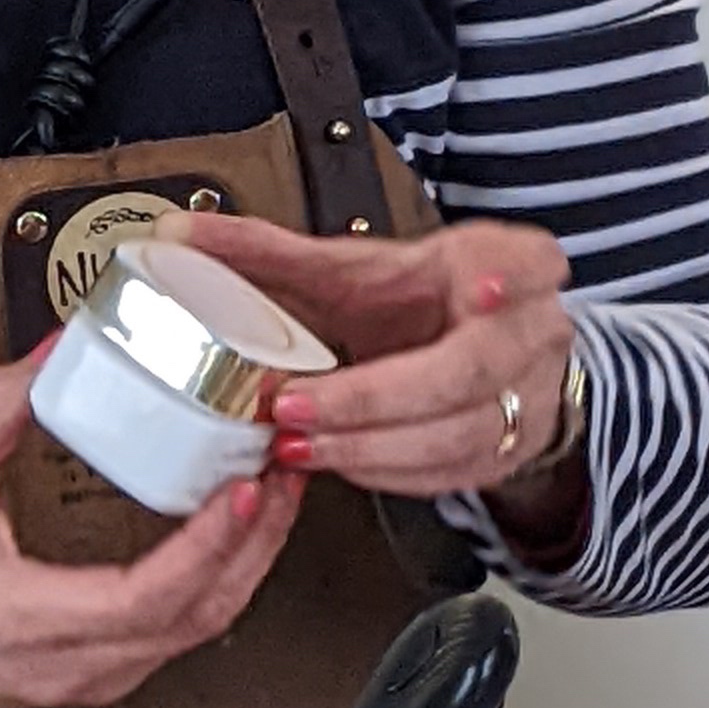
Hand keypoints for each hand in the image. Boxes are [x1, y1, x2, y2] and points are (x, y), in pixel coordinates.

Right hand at [0, 349, 302, 707]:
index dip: (211, 543)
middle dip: (259, 540)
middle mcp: (79, 662)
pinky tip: (237, 536)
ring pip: (206, 628)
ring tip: (274, 493)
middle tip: (282, 469)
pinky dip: (224, 581)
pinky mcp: (114, 677)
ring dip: (251, 561)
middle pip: (203, 614)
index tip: (246, 488)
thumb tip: (52, 353)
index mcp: (32, 619)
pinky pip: (188, 633)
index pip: (150, 595)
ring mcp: (102, 679)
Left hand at [185, 214, 573, 502]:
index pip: (527, 260)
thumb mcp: (351, 269)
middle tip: (297, 405)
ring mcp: (527, 395)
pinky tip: (337, 461)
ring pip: (460, 433)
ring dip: (370, 446)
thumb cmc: (415, 302)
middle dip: (375, 395)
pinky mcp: (510, 449)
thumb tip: (181, 233)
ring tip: (299, 444)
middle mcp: (526, 329)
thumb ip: (269, 253)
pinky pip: (453, 473)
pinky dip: (388, 473)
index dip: (506, 274)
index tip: (476, 286)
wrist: (473, 350)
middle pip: (468, 369)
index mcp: (497, 262)